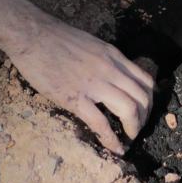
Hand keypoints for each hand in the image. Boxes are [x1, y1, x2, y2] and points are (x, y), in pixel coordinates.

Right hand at [7, 14, 153, 154]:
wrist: (32, 34)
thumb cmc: (55, 38)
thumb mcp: (91, 44)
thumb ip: (105, 60)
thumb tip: (110, 75)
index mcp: (113, 56)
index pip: (145, 80)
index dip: (149, 101)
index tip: (143, 111)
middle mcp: (110, 69)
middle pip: (142, 98)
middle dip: (144, 118)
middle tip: (136, 129)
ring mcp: (94, 83)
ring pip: (129, 110)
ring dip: (133, 129)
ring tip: (128, 139)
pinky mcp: (75, 97)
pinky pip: (100, 122)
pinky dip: (111, 139)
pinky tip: (113, 148)